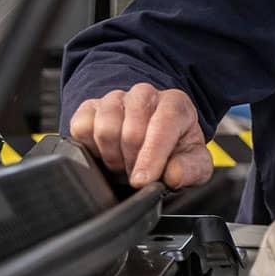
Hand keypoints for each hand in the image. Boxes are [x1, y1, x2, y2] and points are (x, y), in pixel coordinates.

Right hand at [68, 82, 212, 188]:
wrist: (148, 146)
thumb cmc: (173, 152)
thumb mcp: (193, 165)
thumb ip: (191, 169)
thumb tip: (173, 174)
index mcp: (175, 104)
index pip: (163, 124)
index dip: (151, 156)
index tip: (142, 180)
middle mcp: (144, 95)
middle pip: (131, 131)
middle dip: (133, 162)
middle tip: (137, 174)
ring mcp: (114, 99)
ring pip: (105, 129)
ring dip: (113, 157)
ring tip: (124, 163)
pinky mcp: (88, 108)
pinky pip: (81, 128)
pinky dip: (91, 149)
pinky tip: (106, 153)